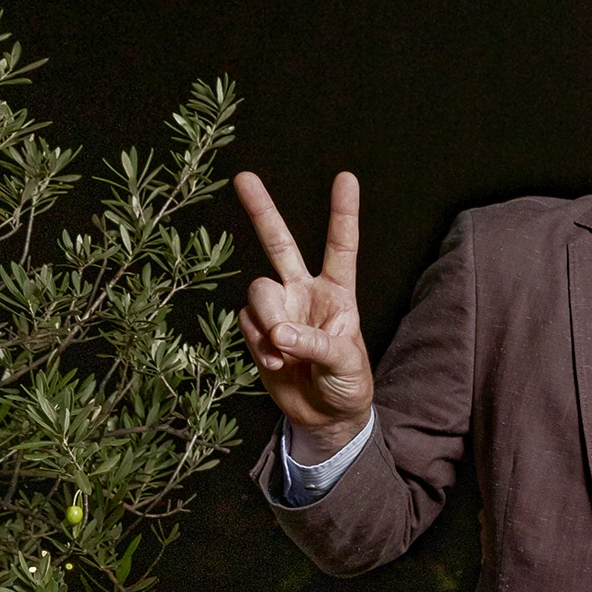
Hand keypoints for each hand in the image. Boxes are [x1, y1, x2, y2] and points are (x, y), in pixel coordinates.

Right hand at [235, 171, 373, 461]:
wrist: (326, 415)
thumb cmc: (348, 383)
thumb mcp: (345, 364)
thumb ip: (315, 345)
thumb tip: (279, 333)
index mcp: (338, 292)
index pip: (341, 246)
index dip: (343, 213)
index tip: (345, 177)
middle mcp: (305, 292)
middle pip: (279, 244)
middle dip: (262, 211)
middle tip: (243, 176)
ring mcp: (279, 309)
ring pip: (258, 292)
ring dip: (268, 322)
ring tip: (287, 353)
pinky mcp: (258, 331)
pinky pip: (246, 324)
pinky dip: (259, 345)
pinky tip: (277, 363)